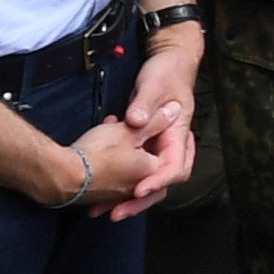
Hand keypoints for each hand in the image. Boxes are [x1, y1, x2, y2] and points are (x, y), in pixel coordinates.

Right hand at [48, 113, 161, 216]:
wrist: (61, 176)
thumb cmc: (98, 153)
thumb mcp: (130, 130)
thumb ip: (155, 121)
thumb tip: (175, 110)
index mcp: (152, 172)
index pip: (170, 156)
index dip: (166, 135)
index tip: (163, 121)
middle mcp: (137, 187)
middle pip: (148, 161)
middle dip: (141, 139)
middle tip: (138, 125)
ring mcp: (116, 194)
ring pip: (127, 166)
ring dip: (123, 146)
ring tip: (112, 127)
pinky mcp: (97, 196)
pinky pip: (110, 174)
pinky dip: (109, 157)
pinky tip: (99, 138)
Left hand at [111, 40, 199, 217]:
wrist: (169, 61)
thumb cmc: (166, 71)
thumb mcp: (154, 84)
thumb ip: (146, 103)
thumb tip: (135, 122)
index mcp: (178, 133)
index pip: (175, 166)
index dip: (158, 181)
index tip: (139, 190)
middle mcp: (169, 144)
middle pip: (161, 182)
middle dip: (139, 200)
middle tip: (116, 213)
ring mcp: (156, 146)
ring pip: (145, 180)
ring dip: (124, 197)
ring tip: (99, 210)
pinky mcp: (143, 145)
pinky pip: (133, 170)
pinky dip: (117, 182)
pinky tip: (96, 187)